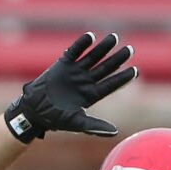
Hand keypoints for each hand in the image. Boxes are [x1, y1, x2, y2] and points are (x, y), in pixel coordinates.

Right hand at [4, 32, 136, 144]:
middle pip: (105, 68)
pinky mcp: (63, 64)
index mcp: (91, 95)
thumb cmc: (56, 119)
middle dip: (117, 59)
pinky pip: (75, 51)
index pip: (111, 85)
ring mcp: (75, 72)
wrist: (35, 110)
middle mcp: (86, 81)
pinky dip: (82, 44)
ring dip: (103, 48)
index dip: (122, 78)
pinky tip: (90, 37)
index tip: (135, 71)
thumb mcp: (77, 123)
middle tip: (130, 50)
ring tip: (114, 38)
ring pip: (93, 57)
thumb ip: (95, 126)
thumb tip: (115, 132)